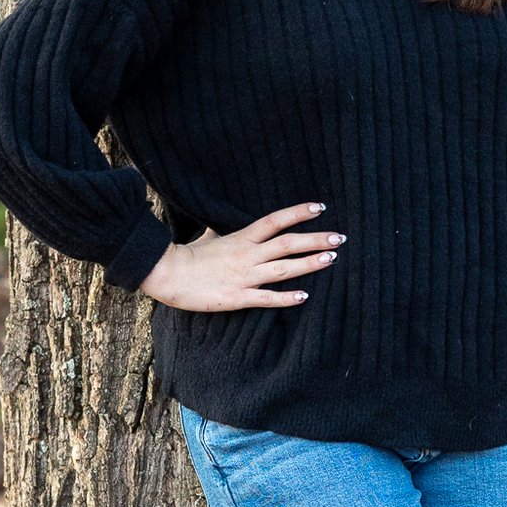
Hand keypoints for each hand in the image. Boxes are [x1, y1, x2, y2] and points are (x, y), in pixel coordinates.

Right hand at [138, 201, 343, 311]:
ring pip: (283, 269)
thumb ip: (222, 230)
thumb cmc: (188, 255)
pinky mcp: (237, 298)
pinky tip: (305, 296)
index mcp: (241, 238)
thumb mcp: (208, 237)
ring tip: (332, 259)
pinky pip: (266, 298)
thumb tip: (224, 219)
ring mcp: (244, 277)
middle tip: (339, 237)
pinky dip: (286, 298)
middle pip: (287, 243)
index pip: (275, 221)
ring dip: (309, 264)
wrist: (167, 275)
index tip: (320, 208)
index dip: (298, 213)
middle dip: (315, 240)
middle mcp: (247, 255)